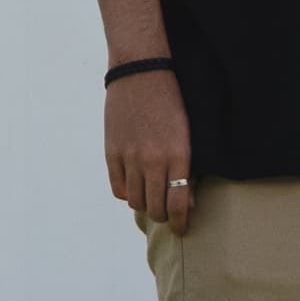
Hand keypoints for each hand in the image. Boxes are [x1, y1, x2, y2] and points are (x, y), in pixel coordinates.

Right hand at [106, 69, 193, 231]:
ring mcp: (129, 157)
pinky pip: (117, 188)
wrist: (140, 71)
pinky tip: (134, 187)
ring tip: (151, 199)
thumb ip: (187, 167)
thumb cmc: (172, 100)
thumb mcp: (188, 132)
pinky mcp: (111, 151)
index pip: (178, 203)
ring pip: (136, 201)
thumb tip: (187, 202)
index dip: (180, 223)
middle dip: (164, 216)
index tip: (181, 229)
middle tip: (168, 214)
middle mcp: (152, 160)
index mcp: (177, 154)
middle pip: (155, 208)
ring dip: (145, 205)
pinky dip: (127, 193)